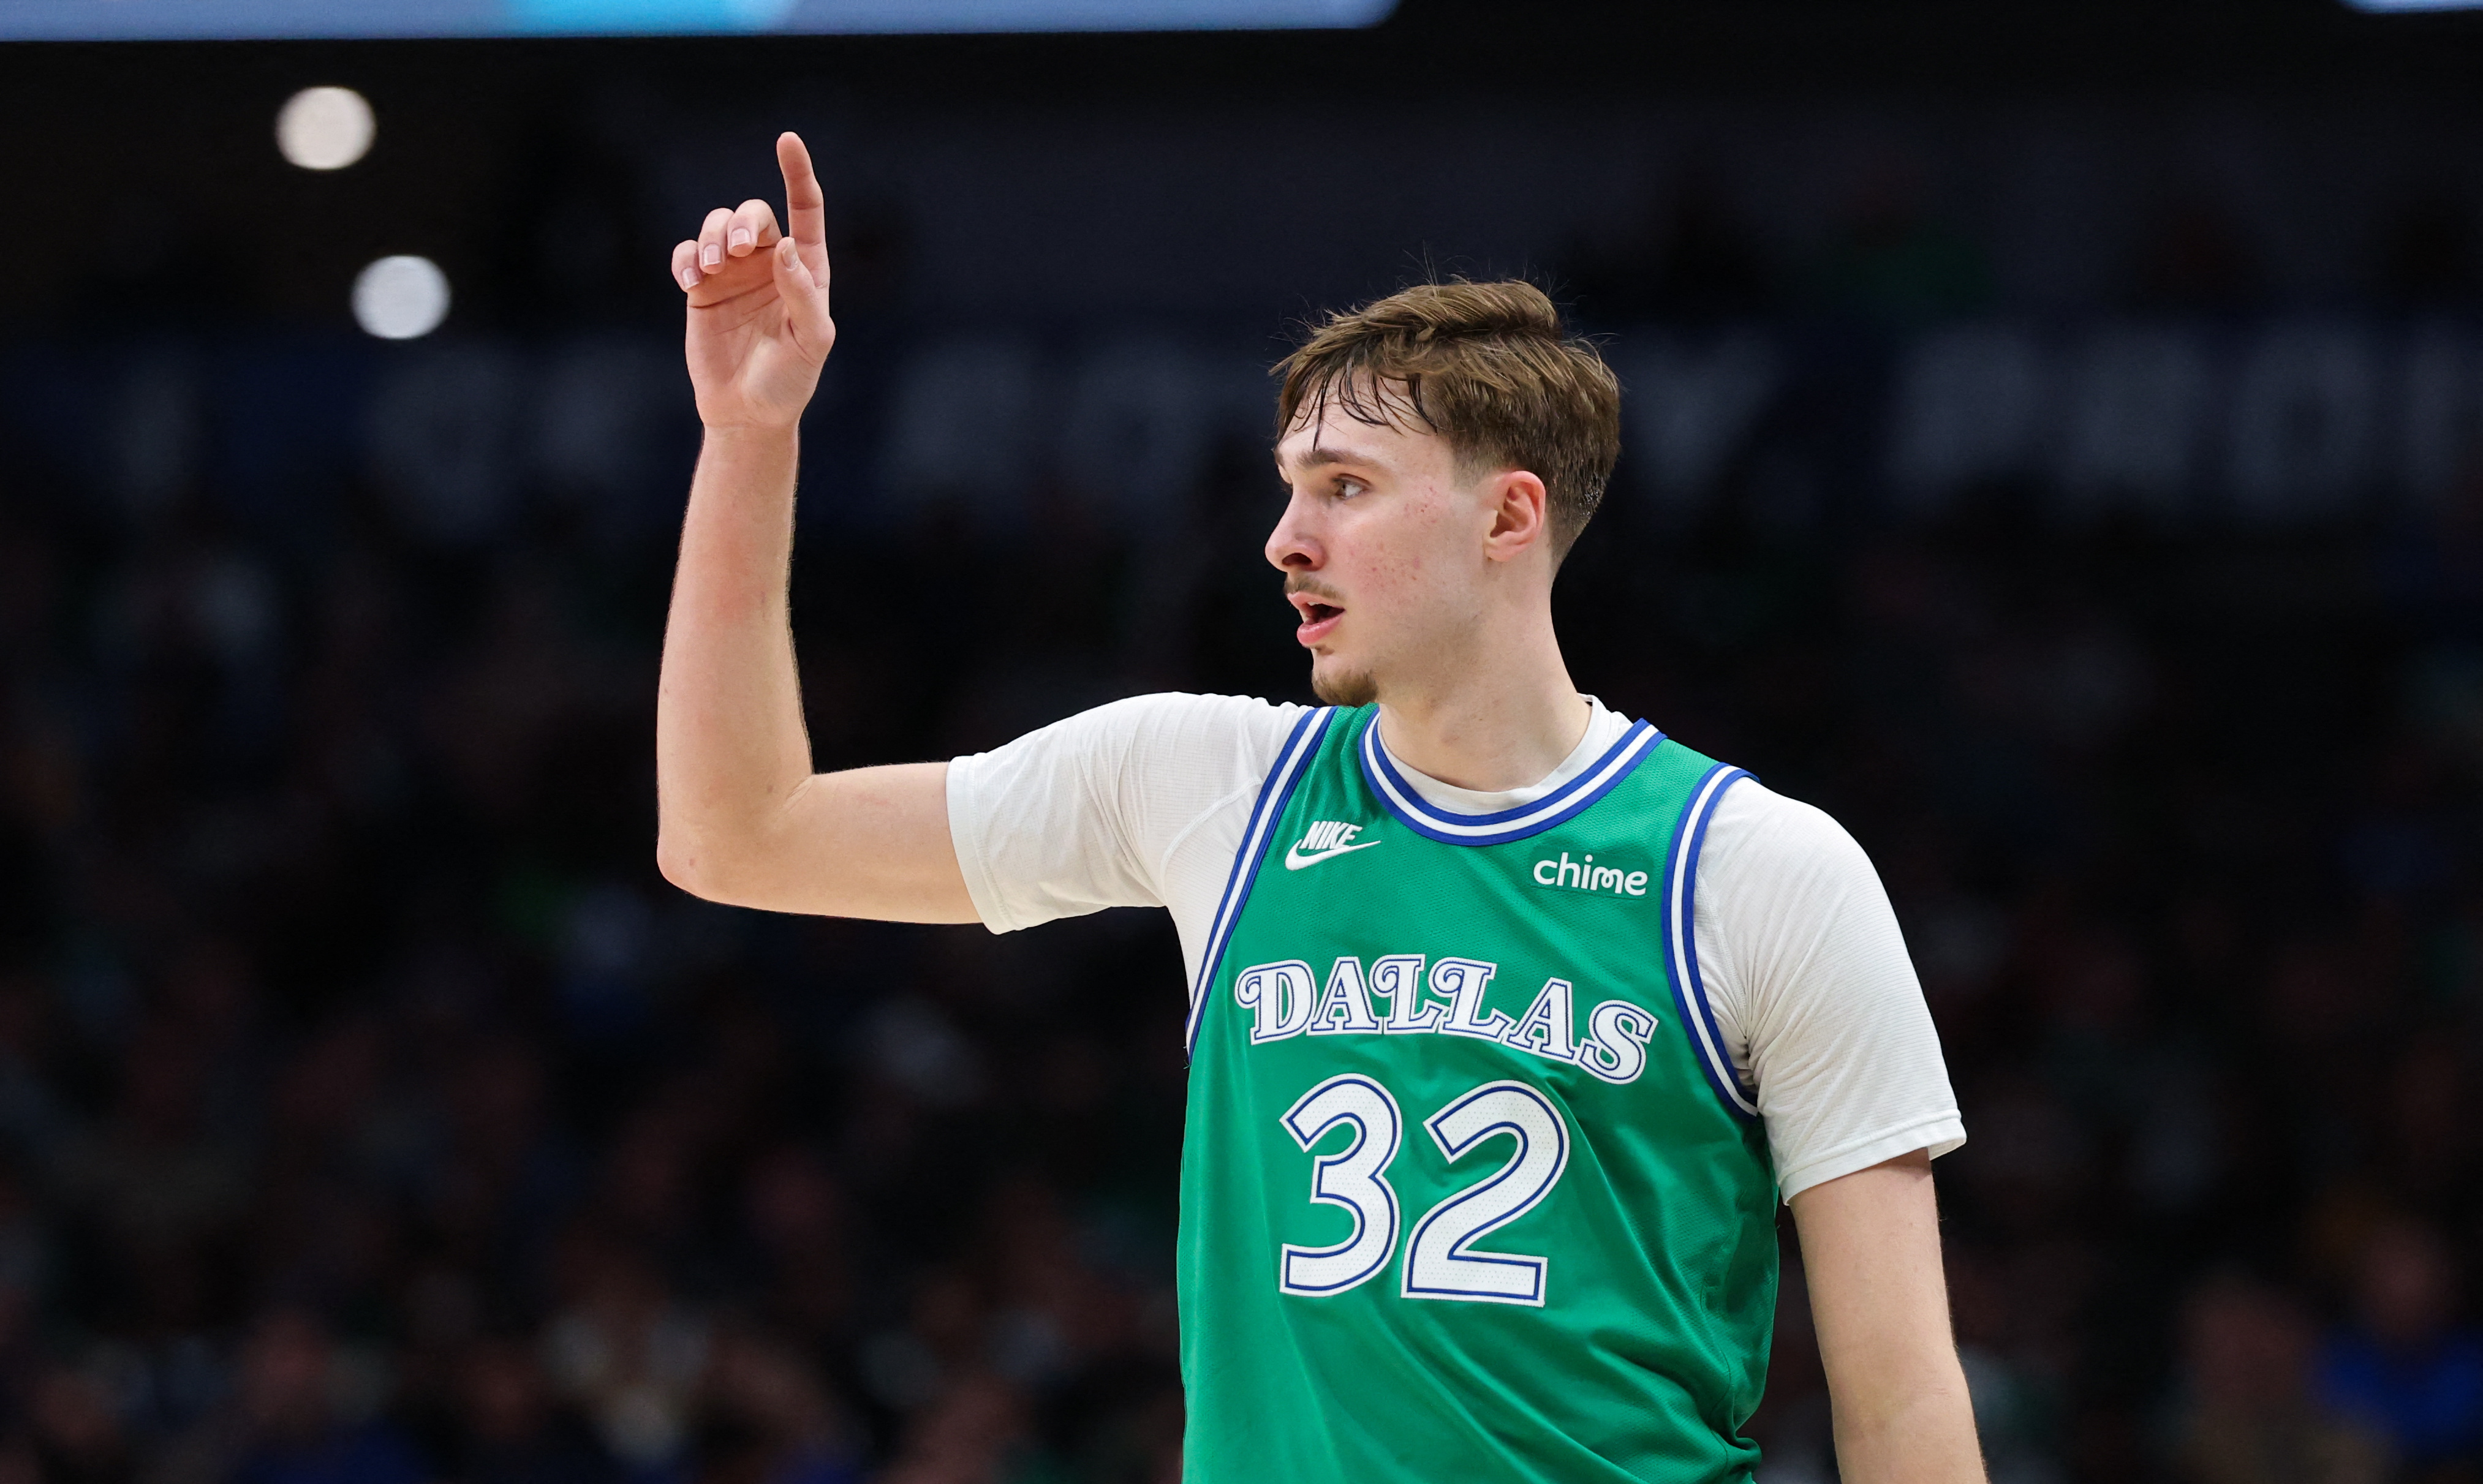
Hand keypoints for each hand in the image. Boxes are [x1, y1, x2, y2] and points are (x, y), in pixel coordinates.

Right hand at [671, 132, 834, 431]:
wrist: (748, 413)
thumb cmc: (789, 380)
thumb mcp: (810, 342)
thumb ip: (802, 294)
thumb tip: (785, 245)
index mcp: (806, 269)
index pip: (805, 210)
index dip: (797, 173)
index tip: (786, 140)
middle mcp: (769, 263)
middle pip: (753, 214)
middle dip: (741, 222)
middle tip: (735, 252)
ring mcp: (733, 273)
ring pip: (716, 226)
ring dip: (711, 237)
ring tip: (710, 269)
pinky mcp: (701, 289)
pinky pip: (686, 253)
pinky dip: (685, 258)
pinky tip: (690, 279)